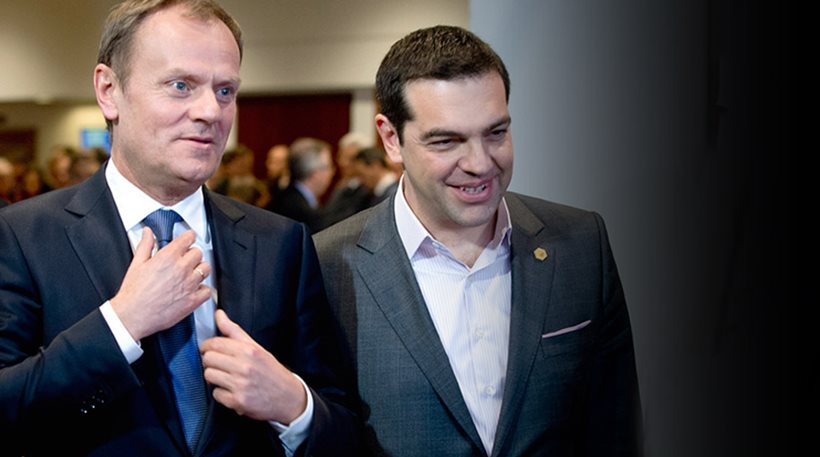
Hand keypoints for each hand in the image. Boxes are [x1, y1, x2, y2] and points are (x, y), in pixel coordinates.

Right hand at [110, 227, 210, 339]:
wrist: (132, 315)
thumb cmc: (133, 292)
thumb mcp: (136, 263)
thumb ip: (145, 245)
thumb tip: (148, 232)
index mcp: (168, 257)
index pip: (189, 238)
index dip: (189, 237)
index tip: (188, 239)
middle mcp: (181, 269)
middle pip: (198, 253)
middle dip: (192, 255)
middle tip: (185, 260)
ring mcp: (189, 284)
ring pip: (205, 269)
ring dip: (199, 270)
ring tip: (190, 274)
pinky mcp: (192, 300)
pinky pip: (207, 290)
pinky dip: (202, 289)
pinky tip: (194, 290)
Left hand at [200, 309, 306, 423]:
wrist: (288, 396)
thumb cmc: (271, 371)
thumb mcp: (256, 347)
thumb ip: (234, 331)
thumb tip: (218, 314)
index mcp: (248, 351)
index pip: (214, 343)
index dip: (207, 346)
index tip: (208, 349)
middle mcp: (244, 366)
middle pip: (208, 359)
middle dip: (210, 361)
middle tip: (219, 364)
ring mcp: (240, 384)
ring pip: (209, 376)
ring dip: (215, 377)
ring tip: (227, 377)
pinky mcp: (238, 401)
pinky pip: (216, 394)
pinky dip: (222, 394)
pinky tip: (232, 390)